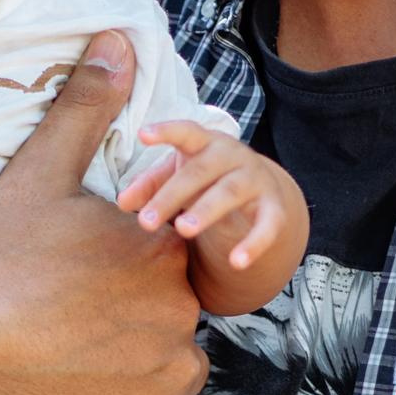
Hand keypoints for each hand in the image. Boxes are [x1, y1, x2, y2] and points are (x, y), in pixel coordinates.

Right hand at [0, 31, 207, 394]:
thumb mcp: (38, 176)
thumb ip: (84, 108)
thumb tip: (118, 41)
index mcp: (164, 251)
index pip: (170, 255)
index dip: (128, 264)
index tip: (83, 276)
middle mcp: (182, 313)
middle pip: (170, 311)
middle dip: (134, 316)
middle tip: (71, 321)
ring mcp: (170, 377)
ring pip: (175, 368)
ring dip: (144, 367)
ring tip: (81, 362)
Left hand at [118, 121, 292, 274]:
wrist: (262, 189)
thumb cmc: (207, 178)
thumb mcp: (179, 175)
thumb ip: (151, 185)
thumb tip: (122, 203)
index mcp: (206, 142)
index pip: (187, 132)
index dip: (166, 132)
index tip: (143, 134)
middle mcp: (233, 155)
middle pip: (200, 172)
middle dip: (171, 196)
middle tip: (145, 222)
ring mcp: (255, 180)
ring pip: (229, 193)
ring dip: (206, 211)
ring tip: (182, 230)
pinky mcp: (274, 207)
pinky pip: (267, 225)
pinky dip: (254, 244)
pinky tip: (237, 262)